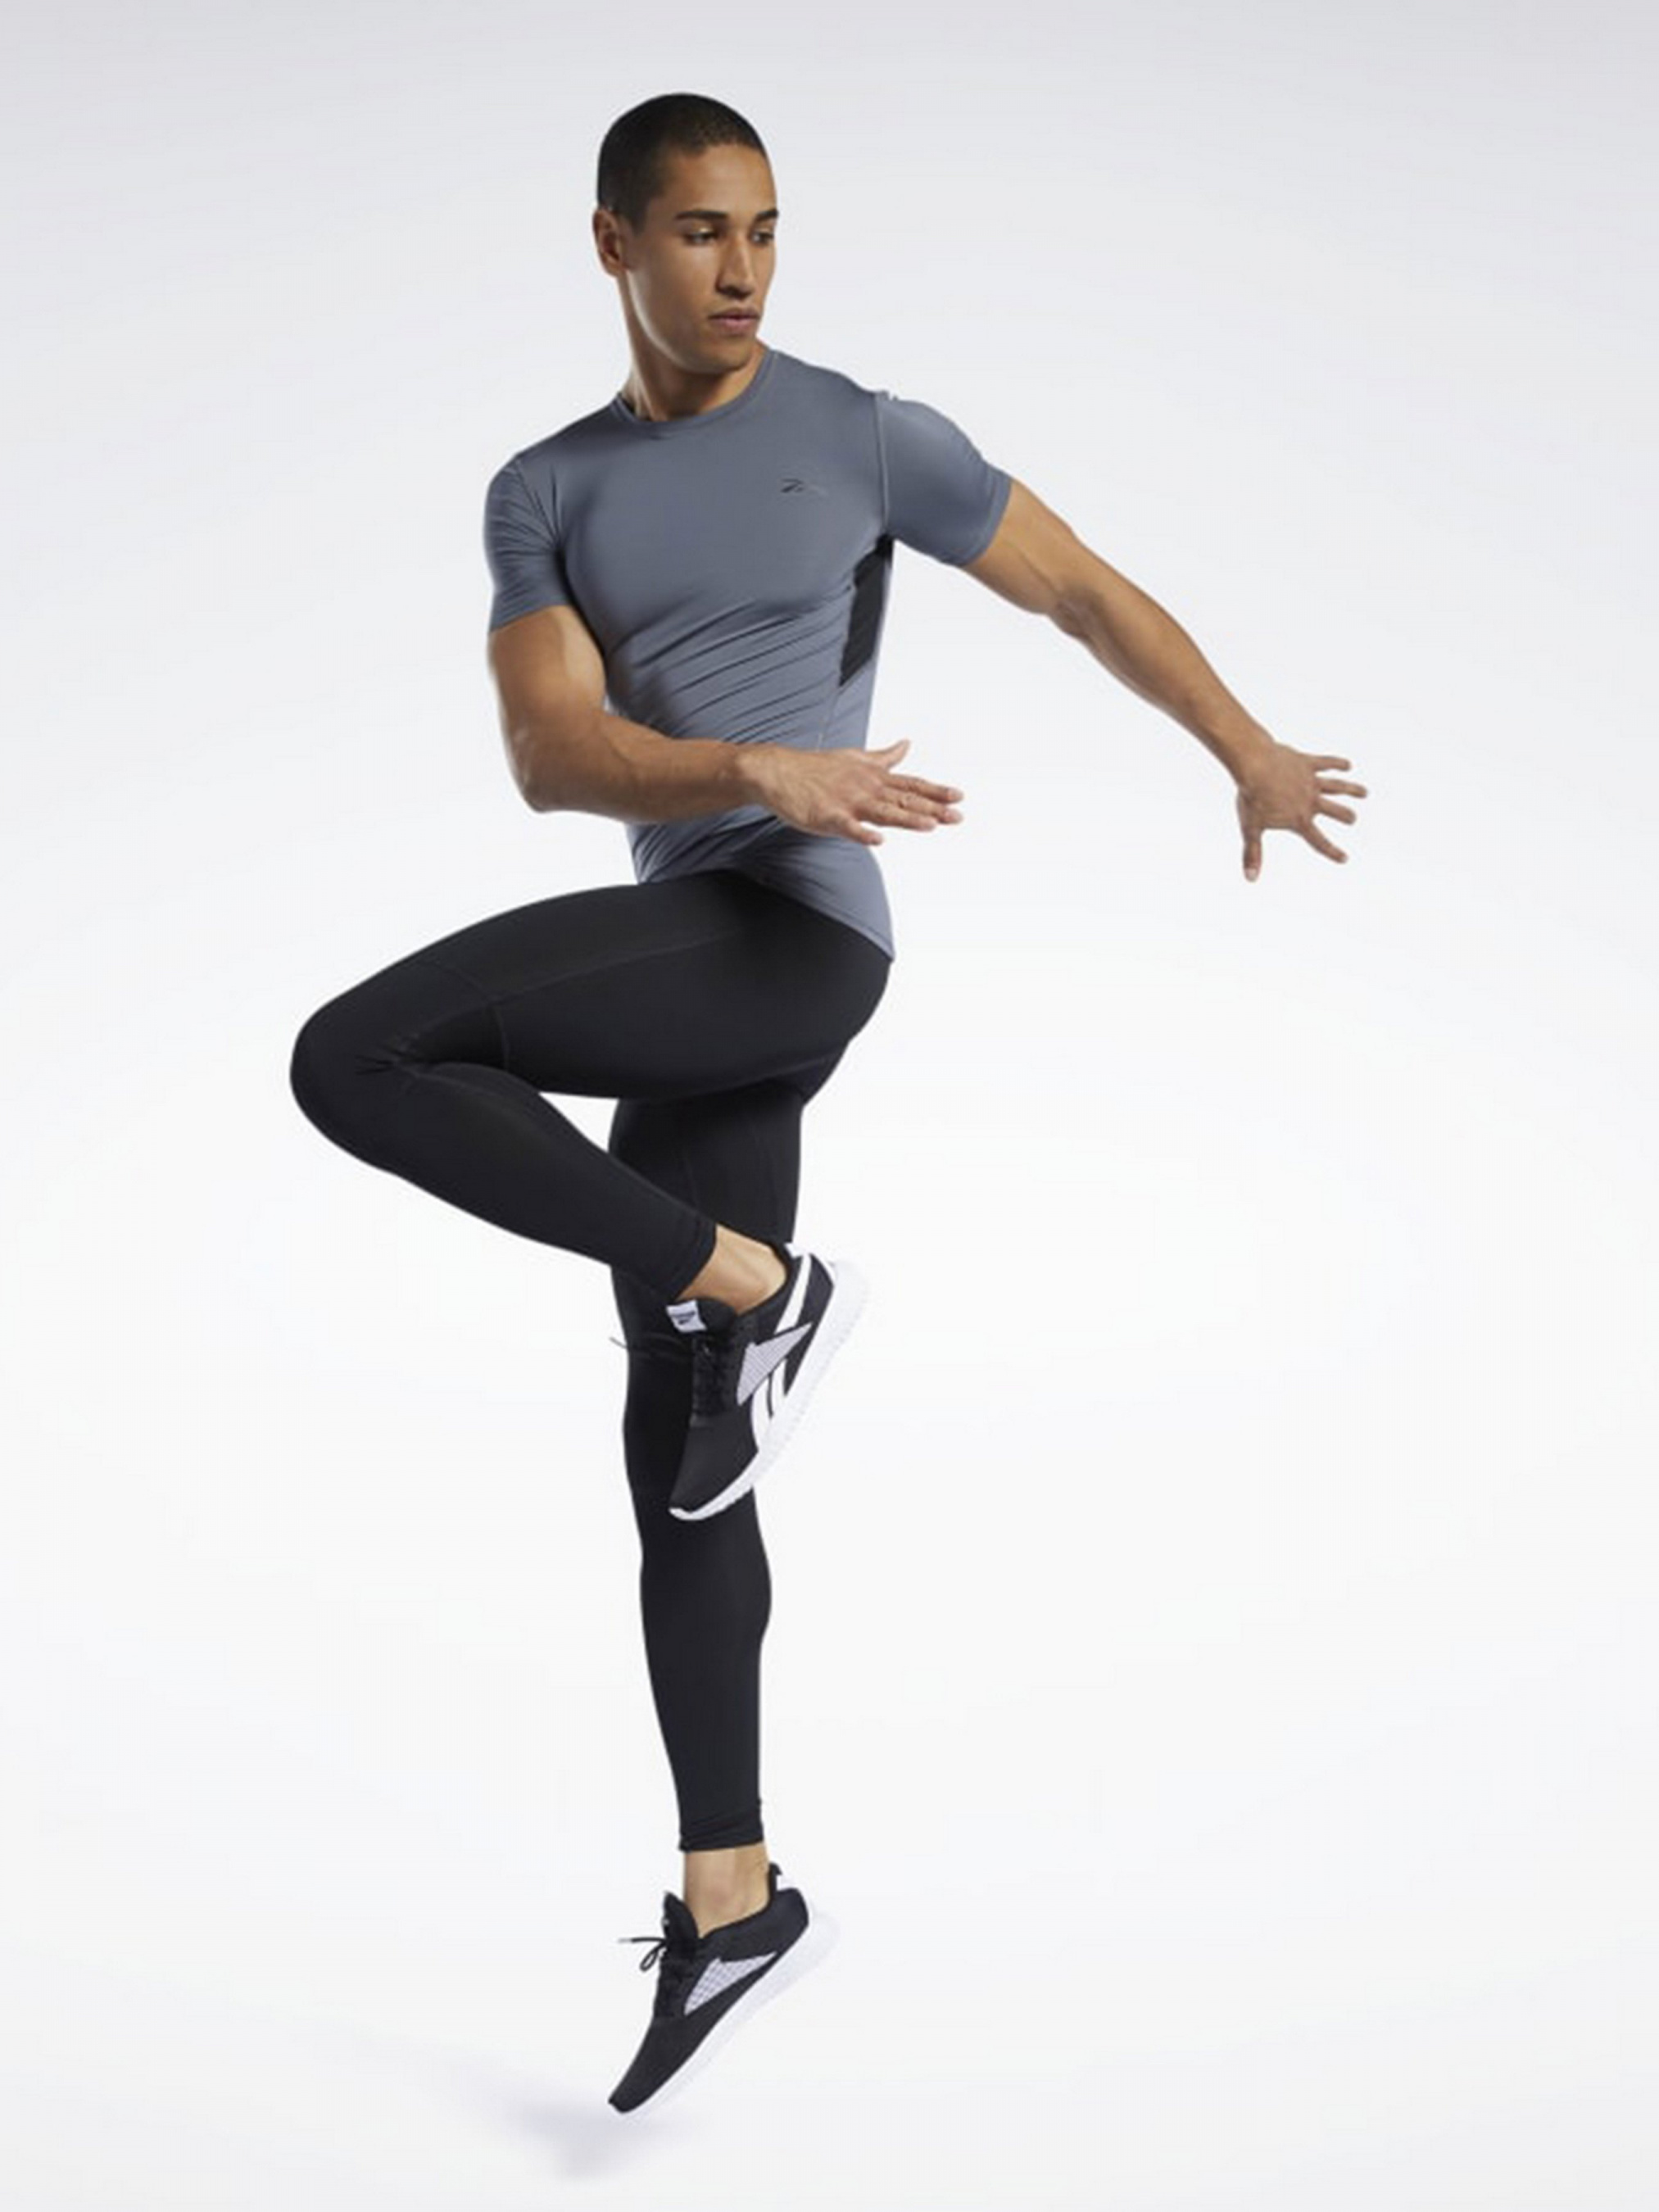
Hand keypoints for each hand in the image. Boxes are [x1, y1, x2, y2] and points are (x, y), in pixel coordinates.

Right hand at [747, 739, 962, 846]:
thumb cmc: (815, 768)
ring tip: (930, 824)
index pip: (911, 784)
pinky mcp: (827, 816)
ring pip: (883, 812)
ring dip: (907, 818)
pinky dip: (862, 834)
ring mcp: (847, 801)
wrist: (777, 771)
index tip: (959, 796)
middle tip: (957, 815)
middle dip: (933, 807)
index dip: (936, 790)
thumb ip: (884, 757)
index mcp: (873, 777)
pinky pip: (848, 827)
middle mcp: (865, 788)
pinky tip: (878, 840)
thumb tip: (907, 744)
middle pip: (904, 799)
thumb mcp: (855, 757)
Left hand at [1234, 738, 1367, 880]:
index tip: (1344, 859)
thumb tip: (1250, 879)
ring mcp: (1311, 781)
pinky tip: (1348, 765)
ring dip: (1352, 790)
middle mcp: (1310, 801)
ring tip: (1365, 793)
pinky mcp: (1307, 763)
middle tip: (1352, 819)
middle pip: (1335, 811)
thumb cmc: (1251, 797)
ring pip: (1338, 786)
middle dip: (1346, 816)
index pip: (1318, 841)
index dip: (1332, 852)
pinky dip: (1338, 764)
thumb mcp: (1251, 828)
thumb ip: (1253, 853)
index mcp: (1299, 819)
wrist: (1254, 765)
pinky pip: (1327, 763)